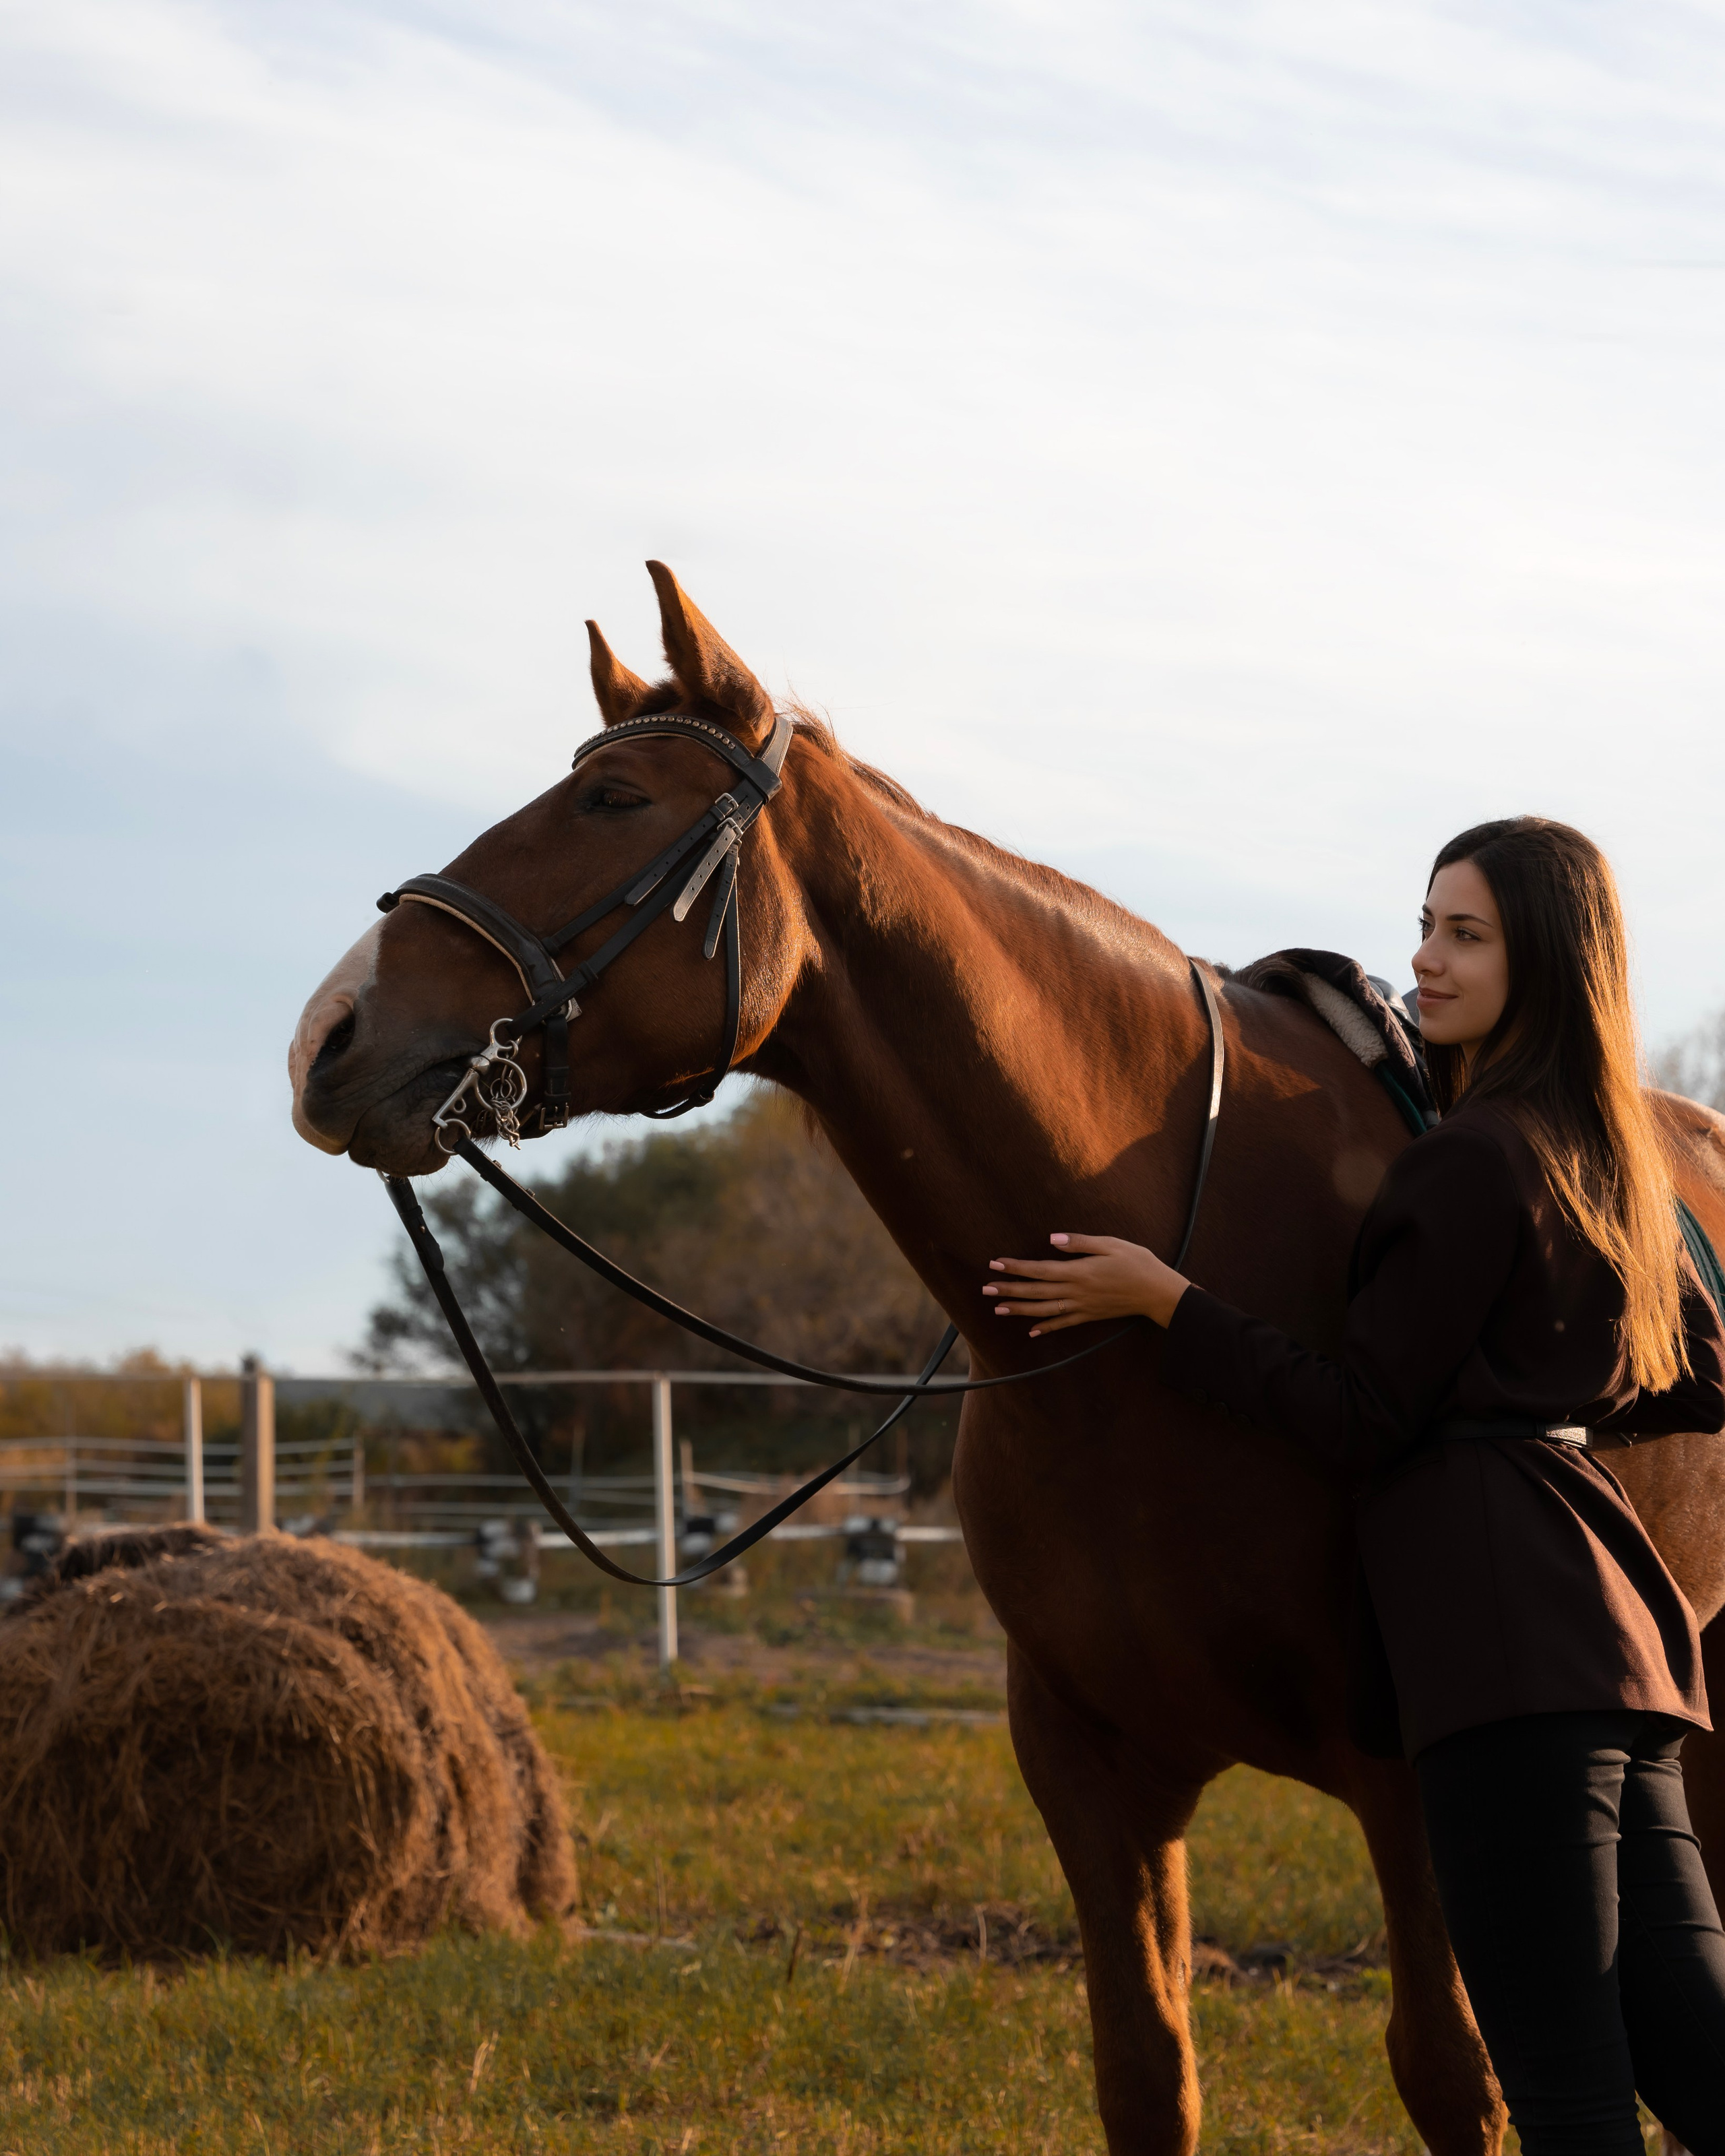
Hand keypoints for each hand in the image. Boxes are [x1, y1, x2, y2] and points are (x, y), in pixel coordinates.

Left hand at [982, 1233, 1190, 1334]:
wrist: (1157, 1292)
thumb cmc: (1137, 1262)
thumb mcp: (1111, 1244)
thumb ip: (1080, 1242)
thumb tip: (1052, 1239)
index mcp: (1079, 1271)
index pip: (1039, 1270)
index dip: (1016, 1268)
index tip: (995, 1264)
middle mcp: (1076, 1292)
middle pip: (1036, 1292)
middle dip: (1009, 1290)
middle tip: (985, 1289)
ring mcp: (1082, 1307)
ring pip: (1044, 1310)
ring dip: (1020, 1310)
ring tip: (998, 1309)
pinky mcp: (1090, 1316)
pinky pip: (1063, 1324)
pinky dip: (1046, 1327)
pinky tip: (1031, 1331)